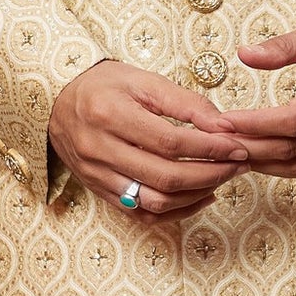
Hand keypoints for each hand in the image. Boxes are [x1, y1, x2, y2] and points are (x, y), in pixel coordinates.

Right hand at [50, 59, 251, 217]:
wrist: (56, 100)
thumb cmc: (103, 85)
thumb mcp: (143, 80)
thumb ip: (186, 102)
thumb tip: (224, 126)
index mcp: (110, 115)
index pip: (170, 142)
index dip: (209, 149)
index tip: (238, 146)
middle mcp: (99, 149)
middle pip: (164, 177)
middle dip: (210, 175)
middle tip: (239, 165)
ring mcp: (97, 176)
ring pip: (154, 202)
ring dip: (196, 195)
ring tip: (223, 179)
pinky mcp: (99, 191)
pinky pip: (141, 214)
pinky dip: (176, 212)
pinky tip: (201, 196)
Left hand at [225, 10, 295, 177]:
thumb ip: (284, 45)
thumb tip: (243, 54)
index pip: (294, 119)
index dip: (255, 125)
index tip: (224, 120)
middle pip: (294, 147)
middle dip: (251, 147)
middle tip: (217, 141)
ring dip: (264, 163)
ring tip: (232, 152)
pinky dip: (285, 168)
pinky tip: (260, 159)